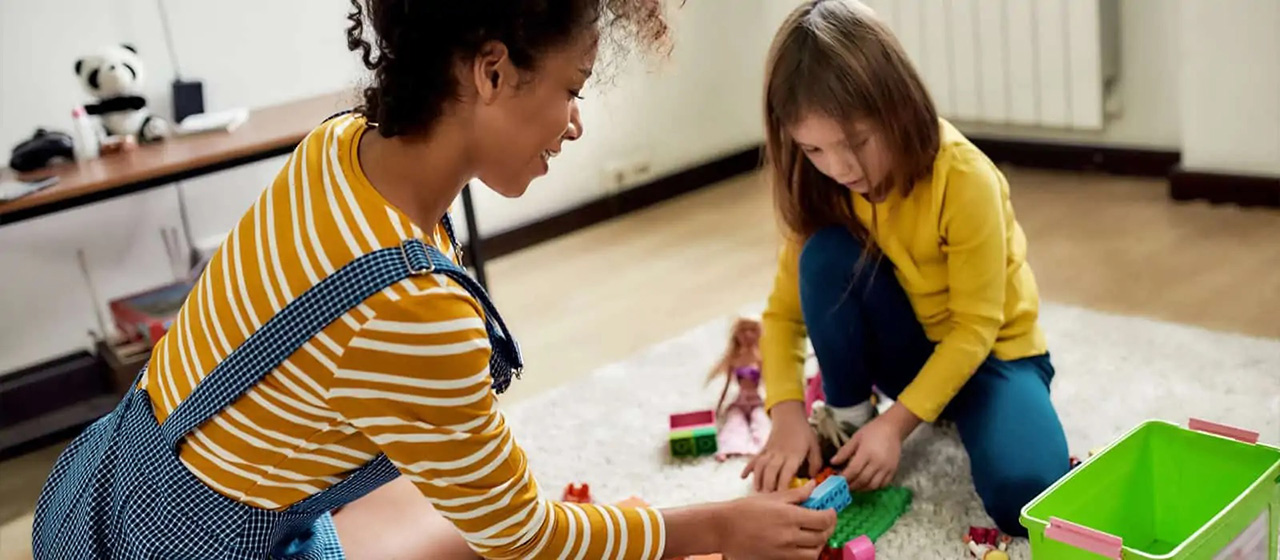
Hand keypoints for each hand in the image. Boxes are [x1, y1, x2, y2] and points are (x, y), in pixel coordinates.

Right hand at [719, 482, 837, 559]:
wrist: (724, 528)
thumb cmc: (745, 509)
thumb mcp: (772, 497)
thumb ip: (796, 494)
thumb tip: (813, 485)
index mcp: (790, 516)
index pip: (824, 520)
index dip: (832, 515)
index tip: (830, 511)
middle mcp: (790, 536)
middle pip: (822, 536)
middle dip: (828, 528)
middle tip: (825, 521)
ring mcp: (784, 551)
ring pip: (814, 552)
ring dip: (819, 543)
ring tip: (814, 534)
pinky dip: (806, 553)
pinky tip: (802, 544)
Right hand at [741, 401, 821, 492]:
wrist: (789, 415)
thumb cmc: (804, 432)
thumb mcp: (815, 446)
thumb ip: (815, 463)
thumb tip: (812, 478)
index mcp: (793, 455)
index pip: (786, 473)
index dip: (782, 486)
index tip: (781, 498)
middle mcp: (779, 454)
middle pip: (770, 472)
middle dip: (767, 486)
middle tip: (767, 500)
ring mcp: (769, 452)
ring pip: (760, 467)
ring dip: (757, 479)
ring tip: (757, 492)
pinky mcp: (763, 449)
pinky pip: (754, 459)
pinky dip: (748, 468)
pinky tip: (743, 477)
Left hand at [831, 403, 918, 490]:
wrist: (892, 428)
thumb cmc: (872, 431)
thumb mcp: (855, 438)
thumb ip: (844, 451)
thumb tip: (833, 462)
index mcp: (866, 453)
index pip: (853, 470)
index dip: (845, 478)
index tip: (837, 481)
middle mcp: (877, 462)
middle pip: (862, 480)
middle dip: (852, 486)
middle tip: (844, 487)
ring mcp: (887, 468)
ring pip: (873, 485)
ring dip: (862, 489)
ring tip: (854, 487)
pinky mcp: (893, 470)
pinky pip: (883, 484)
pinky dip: (874, 487)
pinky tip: (867, 485)